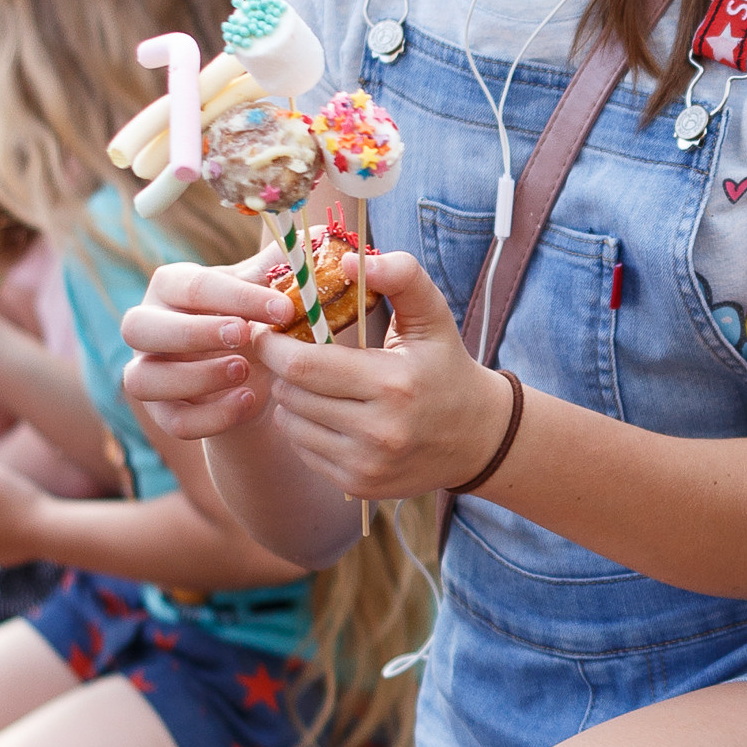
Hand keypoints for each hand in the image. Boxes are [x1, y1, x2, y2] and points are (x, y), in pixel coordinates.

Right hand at [118, 254, 302, 440]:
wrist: (258, 380)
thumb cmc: (256, 322)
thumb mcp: (266, 295)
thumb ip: (284, 268)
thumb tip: (317, 234)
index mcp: (172, 287)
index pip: (190, 285)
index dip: (236, 297)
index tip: (283, 308)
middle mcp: (148, 327)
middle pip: (138, 326)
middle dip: (194, 332)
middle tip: (245, 335)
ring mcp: (148, 371)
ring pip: (142, 379)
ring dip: (195, 378)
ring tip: (245, 372)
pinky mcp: (161, 411)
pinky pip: (172, 421)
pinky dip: (210, 417)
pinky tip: (246, 403)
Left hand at [252, 249, 514, 501]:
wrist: (478, 437)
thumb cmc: (446, 366)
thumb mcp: (432, 315)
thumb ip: (399, 276)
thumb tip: (348, 259)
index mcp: (393, 384)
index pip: (302, 365)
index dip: (273, 345)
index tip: (268, 329)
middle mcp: (379, 431)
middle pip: (290, 394)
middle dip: (282, 368)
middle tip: (291, 350)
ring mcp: (367, 465)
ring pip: (291, 424)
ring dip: (291, 398)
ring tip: (315, 382)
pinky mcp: (359, 486)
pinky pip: (305, 450)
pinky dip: (306, 428)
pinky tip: (329, 412)